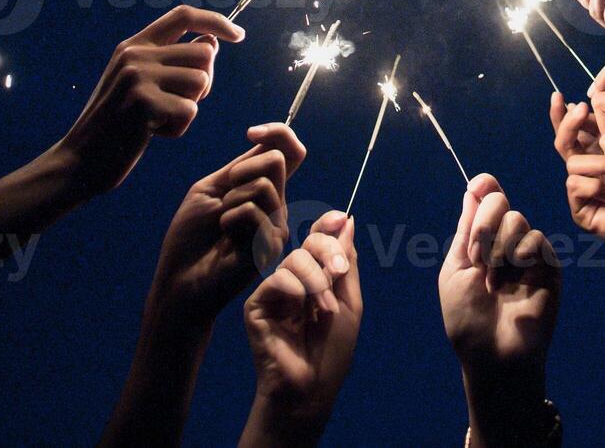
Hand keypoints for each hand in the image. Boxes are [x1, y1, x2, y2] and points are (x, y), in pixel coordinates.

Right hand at [49, 6, 244, 195]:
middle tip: (174, 104)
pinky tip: (152, 134)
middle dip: (203, 83)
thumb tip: (213, 40)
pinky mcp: (143, 103)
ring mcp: (137, 77)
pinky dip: (178, 128)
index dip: (215, 20)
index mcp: (133, 45)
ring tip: (158, 120)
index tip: (239, 34)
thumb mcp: (140, 85)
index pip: (183, 16)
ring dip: (189, 107)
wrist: (80, 160)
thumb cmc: (117, 125)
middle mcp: (135, 54)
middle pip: (204, 53)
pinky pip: (190, 111)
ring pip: (201, 82)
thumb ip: (172, 62)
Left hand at [148, 124, 307, 322]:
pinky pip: (252, 213)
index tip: (250, 132)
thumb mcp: (212, 190)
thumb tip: (268, 139)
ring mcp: (277, 227)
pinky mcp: (272, 247)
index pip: (290, 151)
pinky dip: (228, 221)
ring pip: (263, 186)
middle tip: (221, 202)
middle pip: (275, 160)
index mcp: (265, 191)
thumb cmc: (191, 238)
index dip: (278, 132)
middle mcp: (277, 208)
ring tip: (221, 227)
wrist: (180, 280)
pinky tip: (225, 243)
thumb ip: (242, 167)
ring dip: (230, 202)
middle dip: (239, 172)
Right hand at [244, 210, 362, 427]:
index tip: (341, 217)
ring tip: (325, 307)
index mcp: (315, 280)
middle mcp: (293, 283)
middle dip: (326, 252)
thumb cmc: (332, 351)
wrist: (311, 387)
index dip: (327, 226)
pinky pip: (277, 279)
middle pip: (307, 245)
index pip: (317, 243)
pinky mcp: (256, 305)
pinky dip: (296, 289)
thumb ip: (345, 263)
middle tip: (337, 270)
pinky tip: (303, 308)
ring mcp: (273, 293)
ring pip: (293, 260)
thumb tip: (348, 222)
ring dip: (316, 279)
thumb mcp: (348, 302)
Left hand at [439, 175, 559, 440]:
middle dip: (484, 225)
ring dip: (499, 248)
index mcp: (479, 241)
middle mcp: (504, 242)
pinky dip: (521, 257)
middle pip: (500, 202)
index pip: (485, 200)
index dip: (484, 188)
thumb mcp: (456, 269)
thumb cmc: (467, 317)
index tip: (479, 185)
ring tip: (495, 281)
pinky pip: (536, 239)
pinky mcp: (548, 265)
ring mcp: (527, 253)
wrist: (494, 351)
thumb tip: (474, 188)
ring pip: (517, 219)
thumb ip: (467, 229)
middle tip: (477, 259)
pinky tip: (518, 281)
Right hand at [550, 91, 604, 250]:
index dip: (564, 113)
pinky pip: (574, 186)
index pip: (575, 128)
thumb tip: (598, 93)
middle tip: (579, 109)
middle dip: (567, 124)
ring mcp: (583, 189)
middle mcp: (588, 167)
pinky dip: (594, 185)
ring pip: (572, 162)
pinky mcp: (581, 210)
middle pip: (564, 141)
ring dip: (599, 163)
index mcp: (599, 150)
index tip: (559, 95)